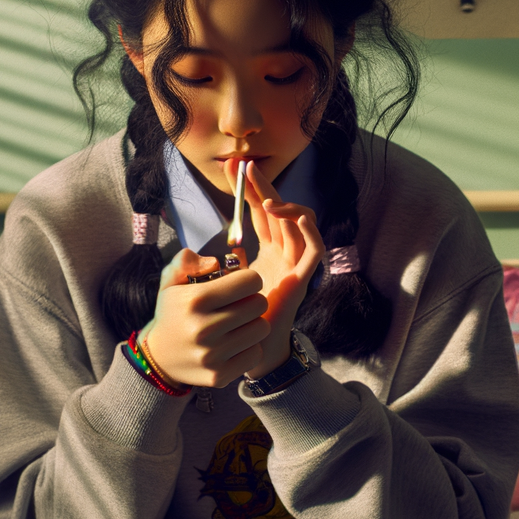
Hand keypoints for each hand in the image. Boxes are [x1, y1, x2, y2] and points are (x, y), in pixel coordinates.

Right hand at [143, 251, 269, 387]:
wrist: (158, 358)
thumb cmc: (174, 313)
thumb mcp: (171, 280)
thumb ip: (187, 261)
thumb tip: (214, 263)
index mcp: (195, 300)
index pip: (250, 281)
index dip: (248, 280)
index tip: (239, 286)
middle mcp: (204, 328)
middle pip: (260, 304)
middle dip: (252, 300)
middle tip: (240, 305)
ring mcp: (212, 355)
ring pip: (262, 329)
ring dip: (253, 324)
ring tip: (237, 324)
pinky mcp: (219, 375)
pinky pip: (256, 354)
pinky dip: (248, 348)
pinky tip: (234, 344)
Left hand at [238, 160, 324, 378]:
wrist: (249, 349)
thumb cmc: (237, 318)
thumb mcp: (223, 281)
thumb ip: (220, 261)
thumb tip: (203, 245)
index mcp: (269, 251)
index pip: (262, 212)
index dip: (249, 190)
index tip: (233, 169)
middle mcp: (285, 253)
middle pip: (280, 210)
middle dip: (263, 187)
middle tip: (245, 168)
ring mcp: (296, 264)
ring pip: (302, 223)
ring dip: (285, 205)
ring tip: (265, 198)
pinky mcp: (303, 279)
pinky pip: (315, 249)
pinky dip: (309, 230)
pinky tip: (294, 216)